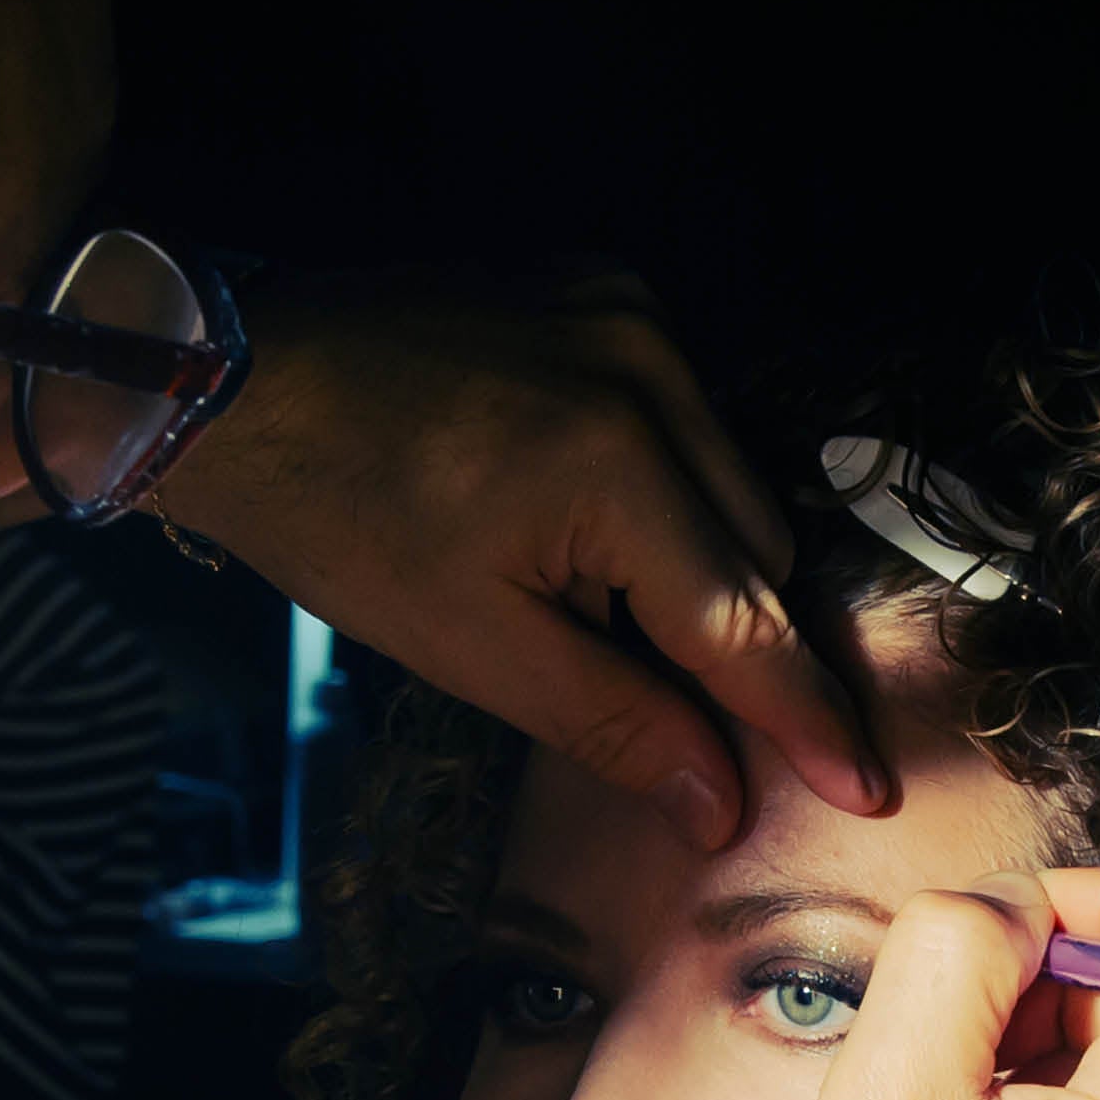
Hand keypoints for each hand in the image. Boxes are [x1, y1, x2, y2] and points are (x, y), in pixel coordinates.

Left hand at [151, 267, 884, 849]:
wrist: (230, 375)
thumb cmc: (335, 516)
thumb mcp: (473, 650)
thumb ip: (615, 723)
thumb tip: (719, 803)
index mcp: (616, 462)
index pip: (743, 625)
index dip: (806, 720)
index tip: (868, 788)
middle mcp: (651, 370)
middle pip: (756, 556)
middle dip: (736, 646)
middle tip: (691, 721)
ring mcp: (633, 320)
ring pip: (733, 491)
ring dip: (701, 569)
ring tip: (598, 604)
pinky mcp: (609, 296)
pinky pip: (690, 426)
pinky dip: (668, 496)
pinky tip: (588, 523)